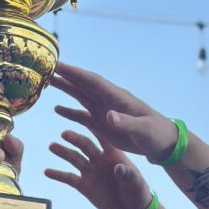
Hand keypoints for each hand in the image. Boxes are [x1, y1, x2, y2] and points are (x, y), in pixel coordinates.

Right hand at [46, 130, 151, 208]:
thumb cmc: (137, 192)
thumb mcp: (136, 183)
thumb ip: (128, 175)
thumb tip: (119, 168)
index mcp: (114, 154)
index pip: (104, 137)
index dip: (96, 127)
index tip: (87, 115)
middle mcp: (99, 159)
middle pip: (85, 146)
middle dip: (76, 139)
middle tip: (65, 134)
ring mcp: (90, 171)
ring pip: (74, 159)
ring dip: (63, 152)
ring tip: (52, 146)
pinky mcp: (83, 185)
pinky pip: (69, 178)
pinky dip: (58, 175)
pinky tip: (47, 171)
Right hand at [52, 61, 176, 162]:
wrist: (161, 143)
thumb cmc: (155, 134)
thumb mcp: (142, 129)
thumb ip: (126, 122)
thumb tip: (108, 115)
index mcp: (117, 98)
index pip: (92, 81)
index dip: (75, 73)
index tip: (58, 65)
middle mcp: (108, 101)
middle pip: (82, 85)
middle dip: (65, 76)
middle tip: (46, 68)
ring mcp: (104, 112)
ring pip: (80, 97)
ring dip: (65, 90)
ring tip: (47, 83)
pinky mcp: (103, 125)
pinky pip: (82, 116)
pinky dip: (70, 112)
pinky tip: (57, 109)